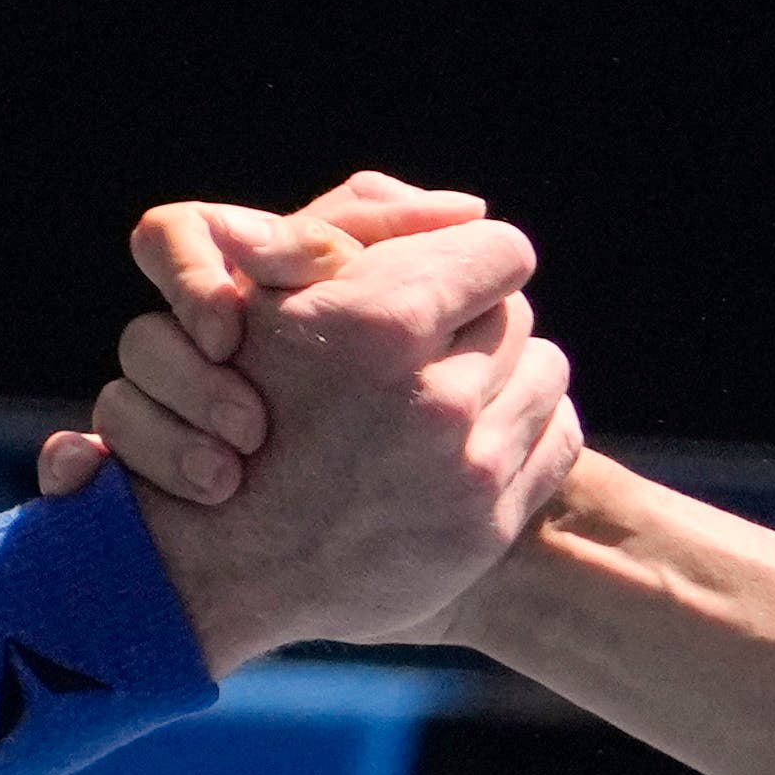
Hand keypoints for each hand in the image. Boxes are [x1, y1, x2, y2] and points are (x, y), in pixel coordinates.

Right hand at [38, 204, 573, 659]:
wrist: (217, 564)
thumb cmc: (226, 410)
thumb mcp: (261, 300)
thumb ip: (349, 230)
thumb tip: (470, 210)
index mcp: (381, 324)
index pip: (497, 251)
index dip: (471, 256)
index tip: (455, 272)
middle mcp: (436, 398)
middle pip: (517, 314)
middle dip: (480, 318)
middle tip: (438, 338)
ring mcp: (468, 470)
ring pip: (544, 371)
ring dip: (507, 371)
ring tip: (458, 385)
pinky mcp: (487, 526)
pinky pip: (556, 438)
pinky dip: (527, 427)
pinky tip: (480, 433)